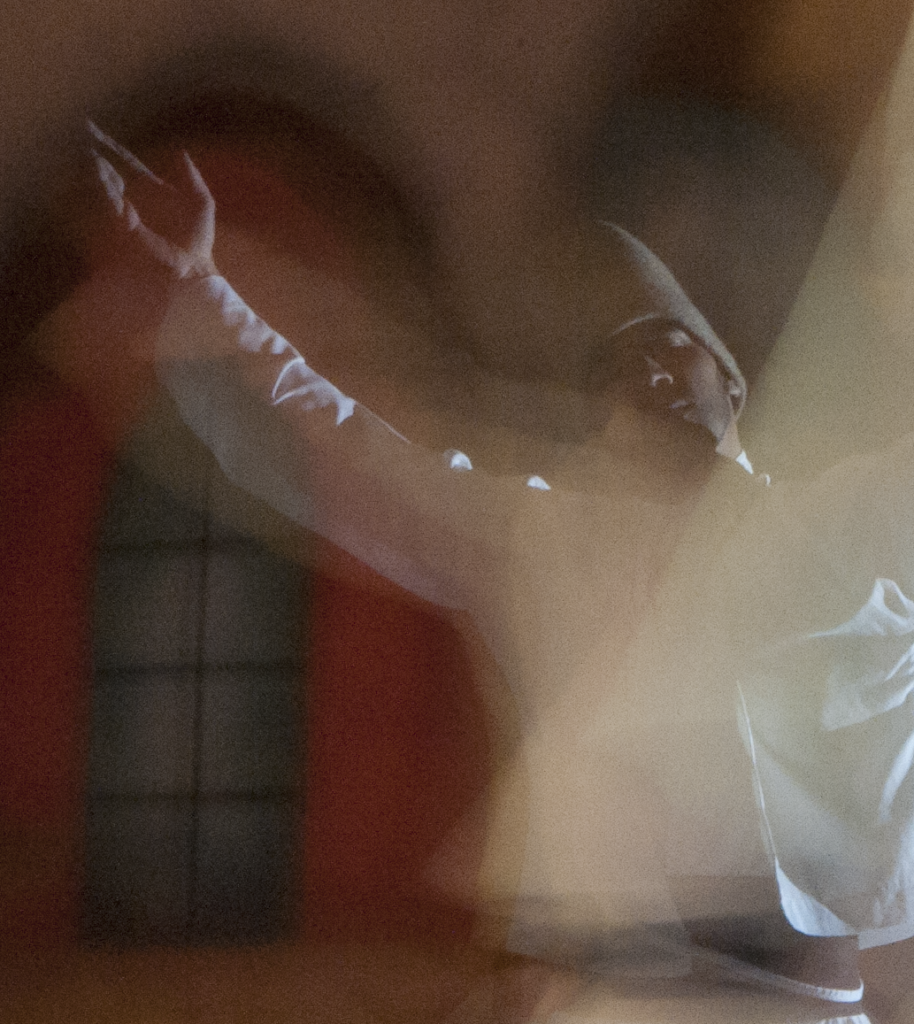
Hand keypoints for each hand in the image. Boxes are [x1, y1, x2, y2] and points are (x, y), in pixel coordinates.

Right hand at [88, 120, 217, 280]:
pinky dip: (105, 187)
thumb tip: (180, 151)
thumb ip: (192, 177)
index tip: (91, 129)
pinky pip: (111, 202)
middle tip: (81, 132)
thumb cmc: (200, 239)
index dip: (112, 147)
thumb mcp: (202, 203)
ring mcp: (128, 210)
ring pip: (107, 183)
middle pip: (111, 169)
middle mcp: (136, 197)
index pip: (127, 163)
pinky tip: (99, 170)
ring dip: (98, 167)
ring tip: (90, 152)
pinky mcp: (124, 225)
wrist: (195, 265)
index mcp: (152, 189)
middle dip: (97, 152)